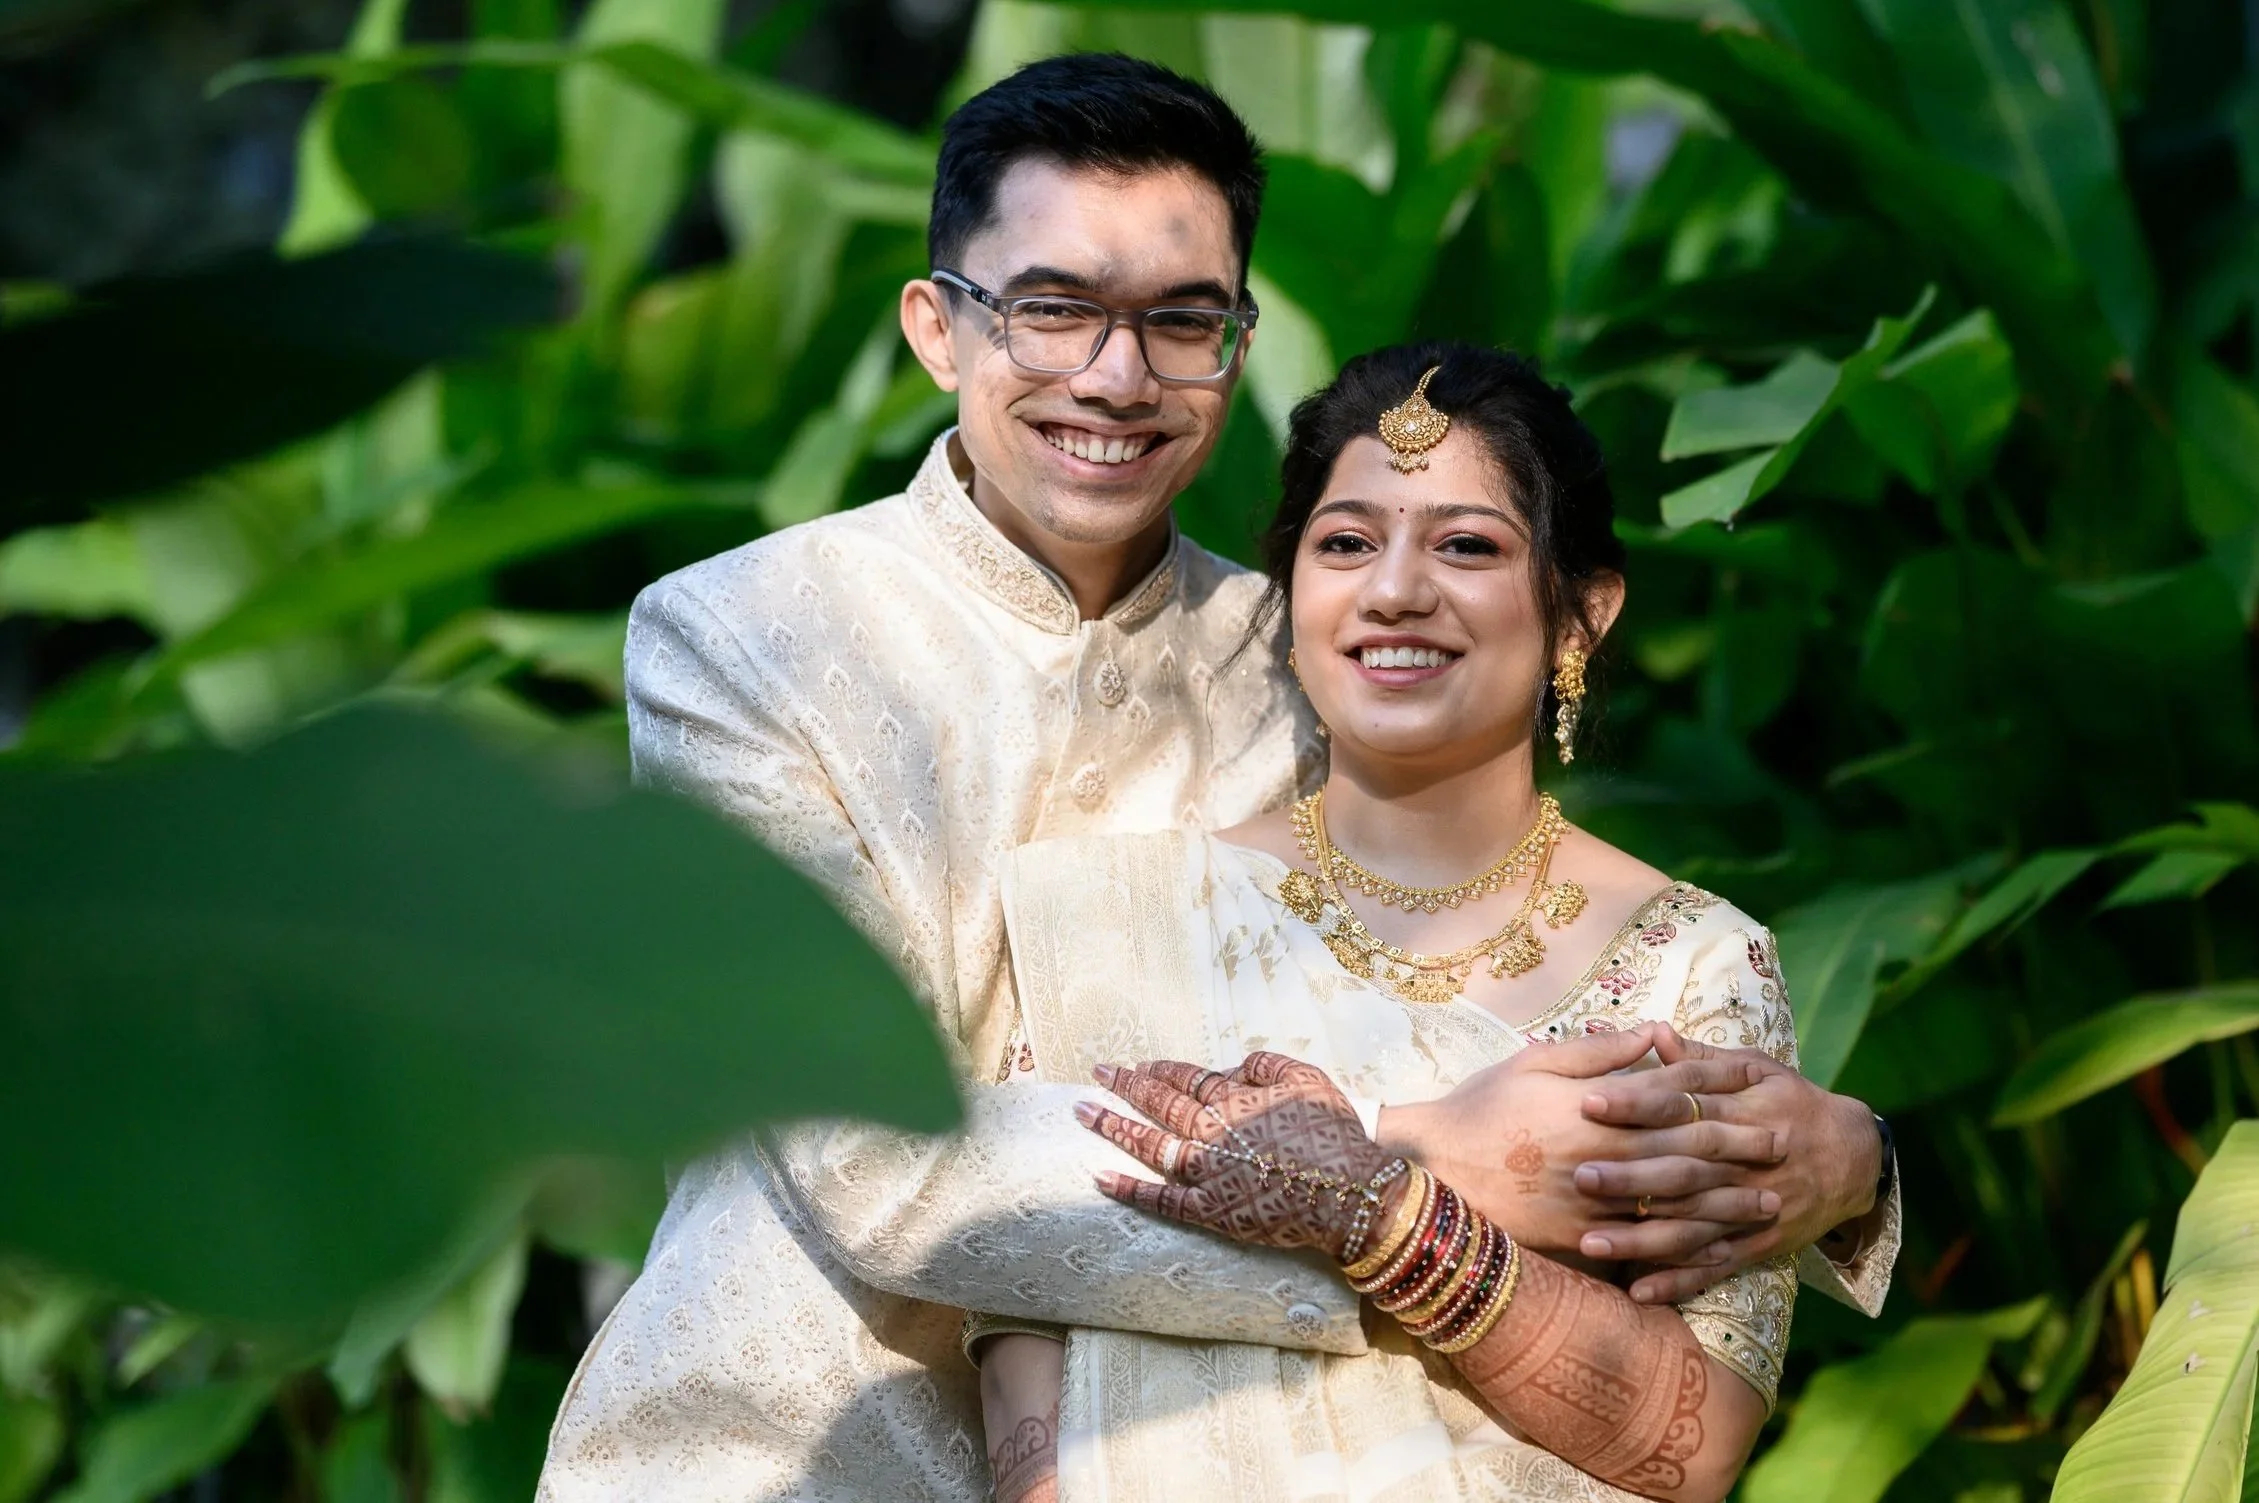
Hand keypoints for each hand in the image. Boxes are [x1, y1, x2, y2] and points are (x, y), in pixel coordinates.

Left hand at [1078, 1052, 1399, 1261]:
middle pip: (1161, 1104)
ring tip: (1084, 1112)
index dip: (1160, 1069)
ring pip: (1151, 1145)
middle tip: (1098, 1073)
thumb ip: (1265, 1065)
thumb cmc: (1334, 1135)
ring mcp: (1208, 1173)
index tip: (1137, 1064)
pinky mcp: (1211, 1211)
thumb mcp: (1307, 1079)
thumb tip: (1231, 1066)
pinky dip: (1129, 1188)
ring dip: (1115, 1127)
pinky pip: (1161, 1200)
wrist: (1350, 1194)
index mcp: (1236, 1099)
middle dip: (1125, 1086)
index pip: (1188, 1078)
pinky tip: (1100, 1176)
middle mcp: (1214, 1132)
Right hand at [1377, 1021, 1785, 1268]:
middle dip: (1741, 1152)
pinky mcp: (1578, 1242)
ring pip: (1676, 1207)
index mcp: (1596, 1112)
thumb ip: (1601, 1051)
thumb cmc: (1481, 1107)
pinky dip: (1683, 1250)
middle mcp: (1602, 1161)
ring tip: (1767, 1205)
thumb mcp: (1535, 1062)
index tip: (1764, 1098)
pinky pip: (1643, 1248)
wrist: (1432, 1170)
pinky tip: (1714, 1249)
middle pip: (1689, 1156)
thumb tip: (1655, 1033)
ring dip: (1727, 1205)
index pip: (1675, 1102)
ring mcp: (1592, 1207)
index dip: (1723, 1099)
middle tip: (1783, 1150)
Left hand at [1576, 1025, 1881, 1302]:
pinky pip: (1716, 1266)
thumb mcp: (1759, 1069)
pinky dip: (1679, 1282)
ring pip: (1692, 1227)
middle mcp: (1745, 1163)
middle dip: (1630, 1176)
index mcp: (1742, 1111)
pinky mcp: (1759, 1243)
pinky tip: (1639, 1292)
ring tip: (1589, 1243)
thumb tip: (1653, 1033)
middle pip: (1682, 1170)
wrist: (1856, 1157)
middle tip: (1578, 1176)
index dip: (1636, 1103)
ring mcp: (1751, 1208)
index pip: (1682, 1105)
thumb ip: (1703, 1060)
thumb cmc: (1794, 1103)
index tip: (1589, 1101)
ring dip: (1641, 1239)